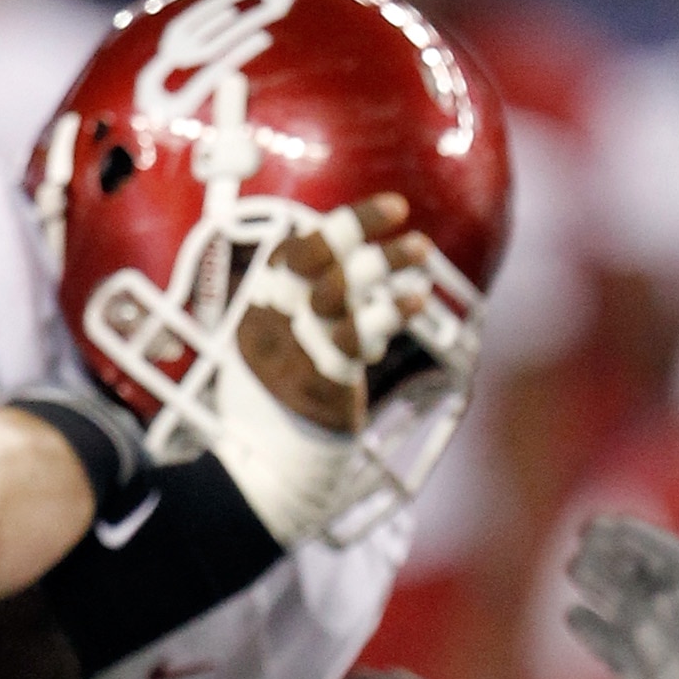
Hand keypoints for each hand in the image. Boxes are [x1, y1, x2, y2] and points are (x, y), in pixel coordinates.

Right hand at [237, 196, 432, 434]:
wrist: (266, 468)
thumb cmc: (281, 406)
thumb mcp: (277, 347)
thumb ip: (301, 306)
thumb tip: (339, 261)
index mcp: (257, 311)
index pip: (295, 252)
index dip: (340, 225)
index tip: (388, 209)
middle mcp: (270, 324)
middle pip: (313, 262)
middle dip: (358, 229)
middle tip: (404, 213)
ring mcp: (291, 352)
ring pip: (339, 293)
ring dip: (384, 265)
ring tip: (421, 249)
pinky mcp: (318, 383)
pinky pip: (355, 340)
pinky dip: (388, 314)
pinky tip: (416, 298)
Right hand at [565, 517, 678, 678]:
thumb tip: (676, 591)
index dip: (647, 545)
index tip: (607, 525)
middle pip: (659, 588)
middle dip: (623, 559)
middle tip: (582, 535)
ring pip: (638, 620)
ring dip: (608, 590)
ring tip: (572, 566)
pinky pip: (627, 663)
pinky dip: (601, 638)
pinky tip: (574, 615)